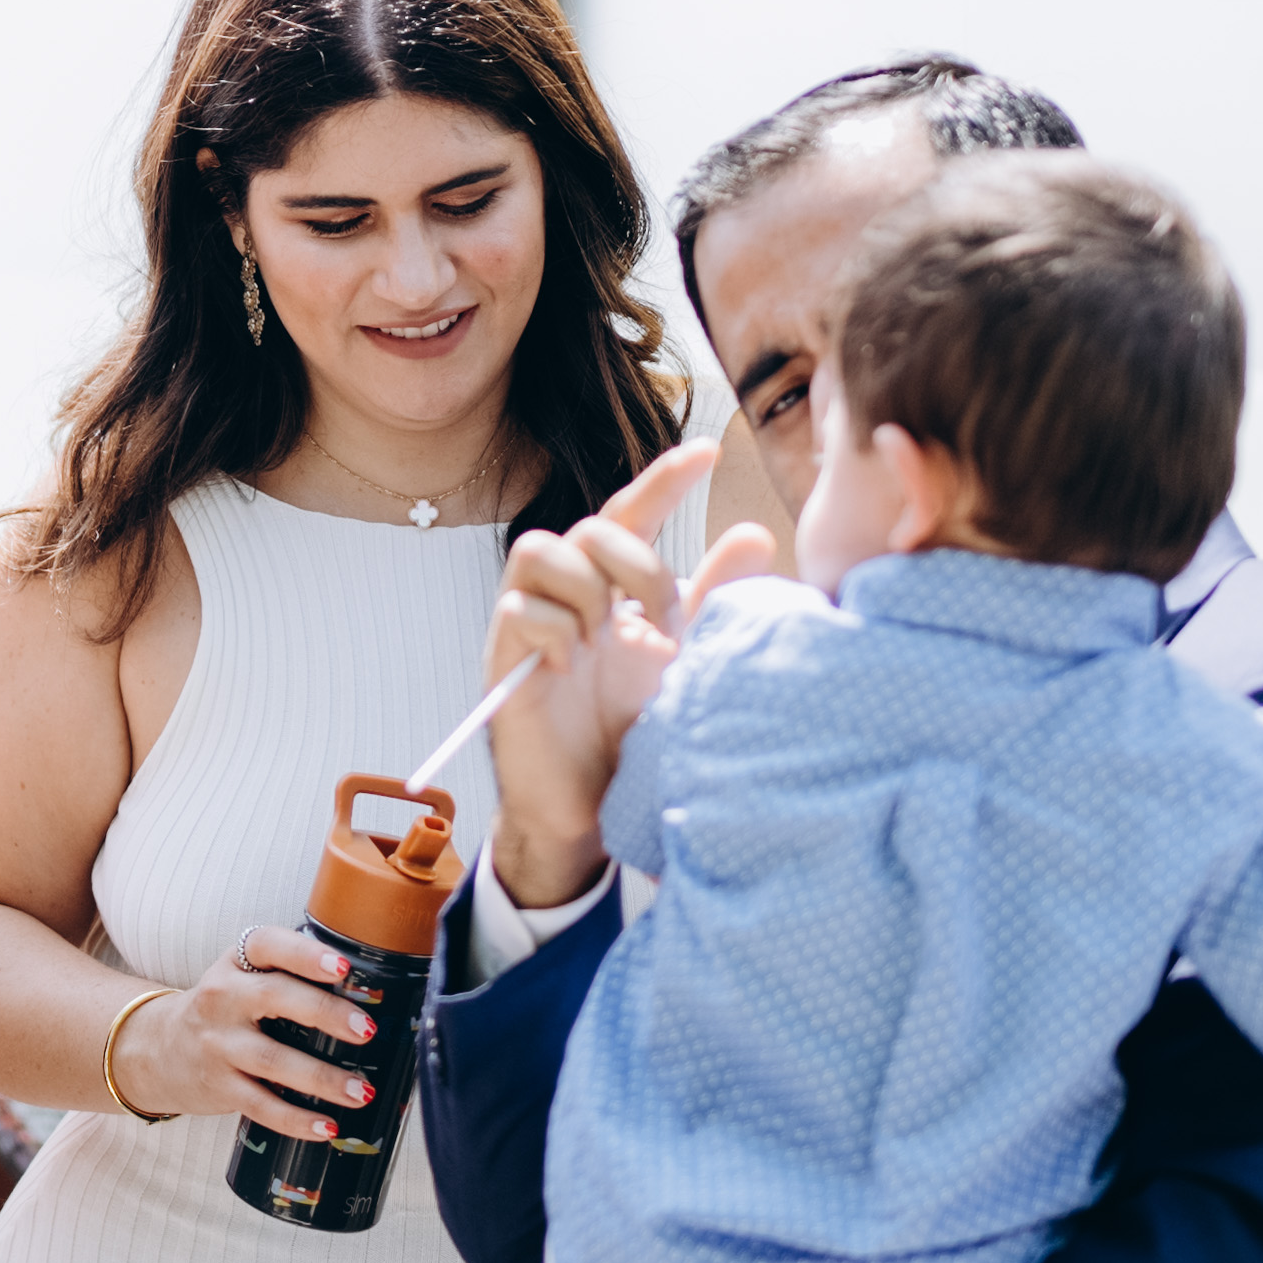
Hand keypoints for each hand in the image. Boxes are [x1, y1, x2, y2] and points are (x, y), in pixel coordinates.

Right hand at [126, 929, 386, 1139]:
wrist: (158, 1049)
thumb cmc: (226, 1007)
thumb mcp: (245, 975)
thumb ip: (292, 974)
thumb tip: (373, 991)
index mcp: (237, 961)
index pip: (268, 945)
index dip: (306, 954)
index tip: (342, 967)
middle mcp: (222, 997)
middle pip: (274, 998)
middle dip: (324, 1013)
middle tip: (366, 1030)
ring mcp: (217, 1044)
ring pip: (272, 1060)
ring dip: (321, 1078)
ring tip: (360, 1091)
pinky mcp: (218, 1086)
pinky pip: (260, 1105)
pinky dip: (296, 1119)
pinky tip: (326, 1126)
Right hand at [481, 438, 773, 898]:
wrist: (596, 812)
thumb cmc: (635, 737)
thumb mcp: (688, 664)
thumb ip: (717, 602)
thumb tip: (756, 534)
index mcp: (616, 593)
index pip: (633, 516)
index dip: (664, 480)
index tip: (711, 450)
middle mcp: (572, 600)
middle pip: (588, 526)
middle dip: (634, 558)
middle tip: (662, 614)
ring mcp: (534, 629)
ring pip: (541, 550)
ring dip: (586, 587)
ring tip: (606, 638)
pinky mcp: (505, 665)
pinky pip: (516, 610)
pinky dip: (550, 627)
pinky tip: (570, 662)